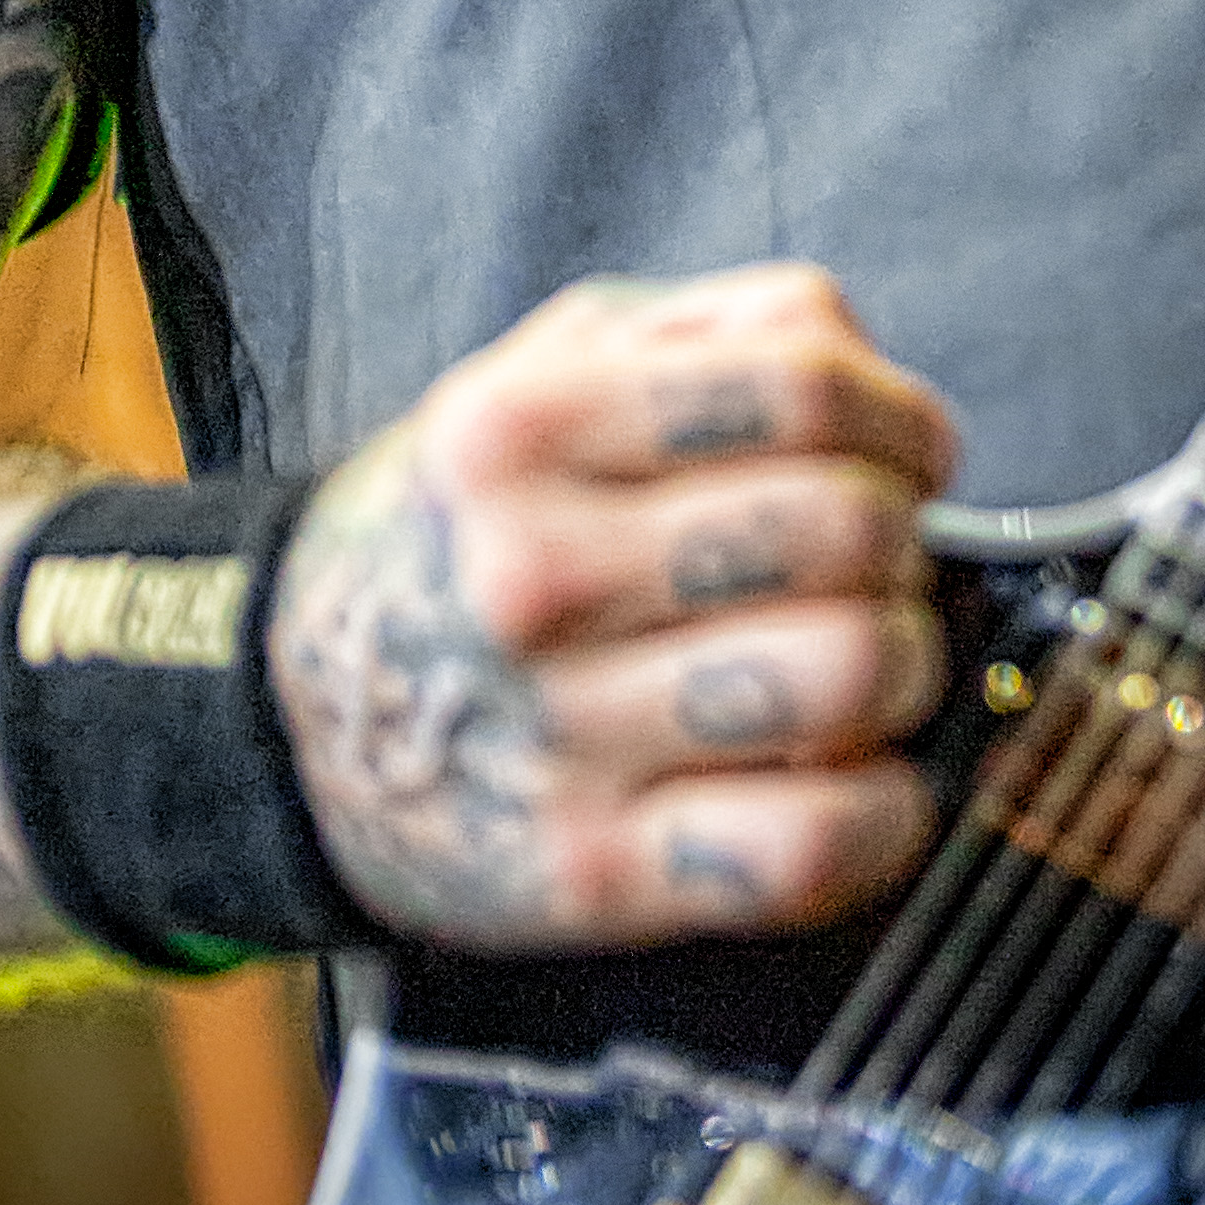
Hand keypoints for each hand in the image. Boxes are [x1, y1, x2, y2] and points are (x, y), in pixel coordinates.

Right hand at [265, 266, 956, 950]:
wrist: (294, 714)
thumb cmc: (475, 530)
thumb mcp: (552, 366)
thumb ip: (726, 333)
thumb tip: (891, 399)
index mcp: (522, 426)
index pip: (806, 386)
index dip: (901, 422)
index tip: (910, 459)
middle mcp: (530, 574)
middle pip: (848, 531)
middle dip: (906, 550)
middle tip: (875, 573)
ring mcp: (559, 730)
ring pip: (854, 678)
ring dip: (906, 673)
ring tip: (862, 671)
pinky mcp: (592, 871)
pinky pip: (816, 844)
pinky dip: (888, 815)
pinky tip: (861, 781)